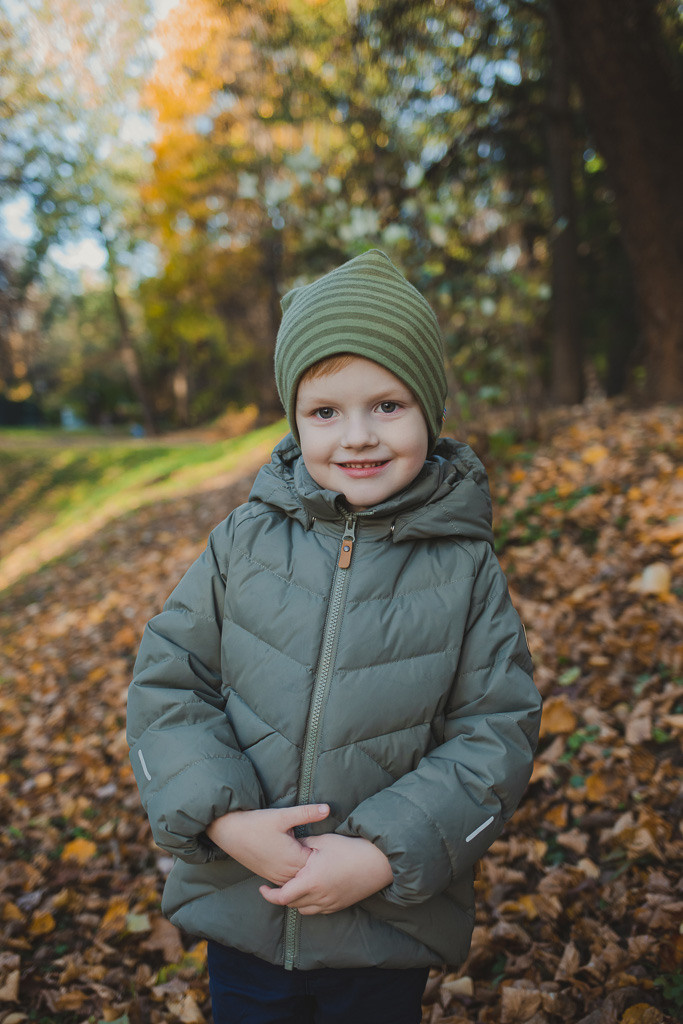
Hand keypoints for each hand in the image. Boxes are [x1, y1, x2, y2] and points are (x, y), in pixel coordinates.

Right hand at [206, 804, 329, 885]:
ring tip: (318, 862)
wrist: (229, 832)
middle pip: (310, 875)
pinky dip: (296, 876)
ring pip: (298, 880)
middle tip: (331, 855)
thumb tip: (328, 808)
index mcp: (293, 859)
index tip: (334, 847)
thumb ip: (307, 813)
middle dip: (319, 866)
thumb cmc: (257, 823)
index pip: (318, 864)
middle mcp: (285, 873)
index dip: (326, 856)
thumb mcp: (283, 815)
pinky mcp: (268, 876)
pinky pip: (288, 881)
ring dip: (307, 872)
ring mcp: (276, 876)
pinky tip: (300, 866)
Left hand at [259, 833, 392, 914]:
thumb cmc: (350, 848)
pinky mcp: (338, 905)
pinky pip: (317, 910)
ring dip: (295, 901)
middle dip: (281, 895)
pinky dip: (310, 903)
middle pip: (291, 904)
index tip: (262, 888)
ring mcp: (329, 903)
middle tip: (277, 883)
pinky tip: (311, 890)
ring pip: (304, 910)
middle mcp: (318, 896)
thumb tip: (290, 844)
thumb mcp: (323, 841)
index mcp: (311, 881)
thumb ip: (303, 845)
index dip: (269, 894)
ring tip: (294, 886)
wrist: (377, 862)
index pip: (282, 896)